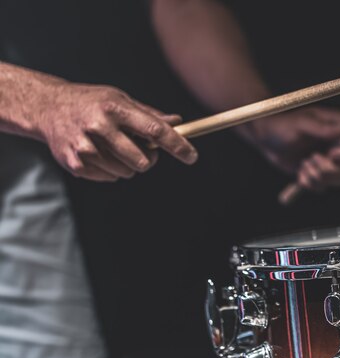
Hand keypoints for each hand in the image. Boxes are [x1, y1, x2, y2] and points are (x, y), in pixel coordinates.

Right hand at [35, 81, 197, 180]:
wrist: (48, 107)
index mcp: (115, 108)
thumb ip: (149, 114)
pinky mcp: (75, 163)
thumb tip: (178, 122)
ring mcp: (85, 147)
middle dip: (149, 159)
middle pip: (142, 160)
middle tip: (141, 149)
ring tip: (114, 147)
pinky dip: (111, 170)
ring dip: (128, 164)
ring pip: (127, 172)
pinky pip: (110, 178)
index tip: (192, 156)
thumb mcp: (120, 99)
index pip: (155, 130)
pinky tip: (99, 152)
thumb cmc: (92, 102)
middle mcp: (99, 127)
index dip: (177, 145)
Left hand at [247, 106, 339, 191]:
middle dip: (331, 167)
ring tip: (304, 163)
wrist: (265, 137)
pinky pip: (321, 187)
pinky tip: (299, 170)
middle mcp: (338, 147)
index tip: (333, 153)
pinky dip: (308, 182)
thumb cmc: (283, 124)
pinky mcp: (317, 174)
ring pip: (337, 181)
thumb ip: (323, 128)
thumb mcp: (302, 124)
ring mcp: (329, 162)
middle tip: (312, 158)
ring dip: (317, 175)